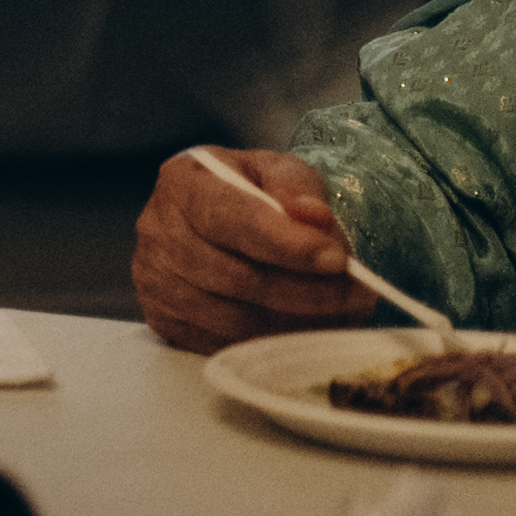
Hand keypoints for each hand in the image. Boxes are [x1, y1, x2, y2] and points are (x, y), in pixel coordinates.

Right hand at [131, 144, 371, 350]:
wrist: (209, 220)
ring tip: (341, 313)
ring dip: (298, 322)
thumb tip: (312, 217)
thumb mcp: (276, 171)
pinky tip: (306, 326)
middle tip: (358, 294)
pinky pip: (225, 344)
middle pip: (237, 277)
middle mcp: (159, 232)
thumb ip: (296, 187)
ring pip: (235, 318)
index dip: (285, 243)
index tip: (335, 259)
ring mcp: (156, 281)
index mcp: (183, 183)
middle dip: (307, 291)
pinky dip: (274, 342)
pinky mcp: (164, 320)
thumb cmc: (248, 192)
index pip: (231, 218)